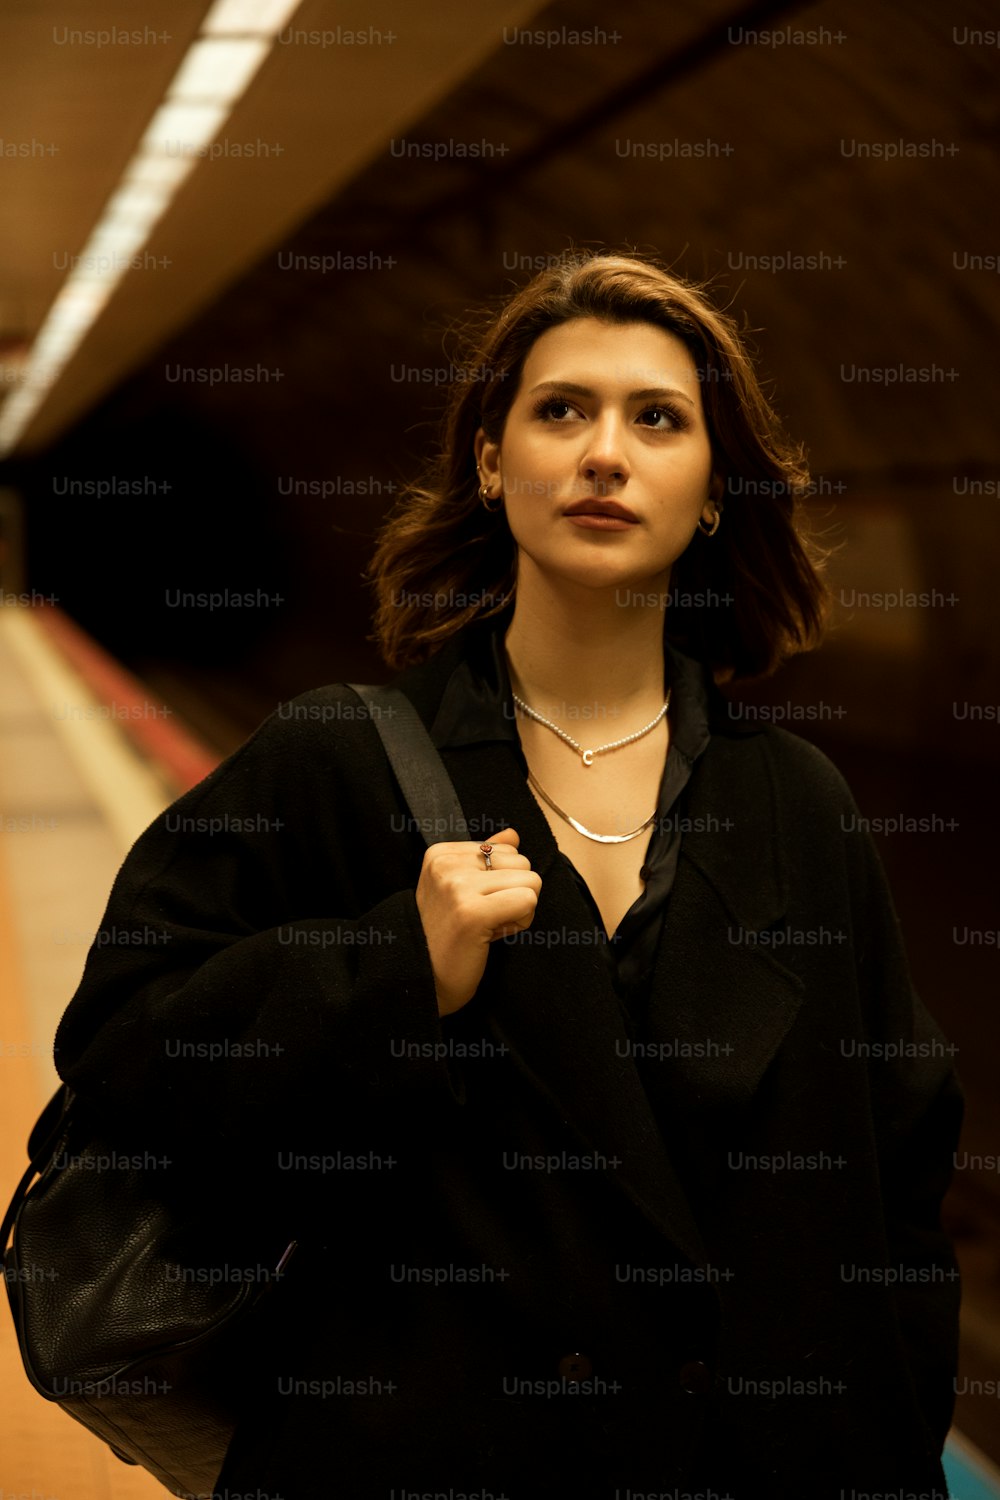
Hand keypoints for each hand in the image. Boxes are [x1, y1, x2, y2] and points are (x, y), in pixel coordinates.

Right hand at [414, 828, 540, 1015]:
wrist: (424, 978)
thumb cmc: (446, 935)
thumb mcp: (460, 887)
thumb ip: (486, 858)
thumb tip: (513, 834)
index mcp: (440, 854)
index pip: (507, 849)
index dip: (502, 881)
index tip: (476, 903)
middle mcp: (446, 865)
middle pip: (522, 862)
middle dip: (515, 893)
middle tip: (486, 918)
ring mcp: (457, 887)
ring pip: (530, 882)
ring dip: (519, 910)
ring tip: (489, 926)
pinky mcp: (473, 912)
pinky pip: (528, 901)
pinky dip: (521, 922)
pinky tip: (494, 935)